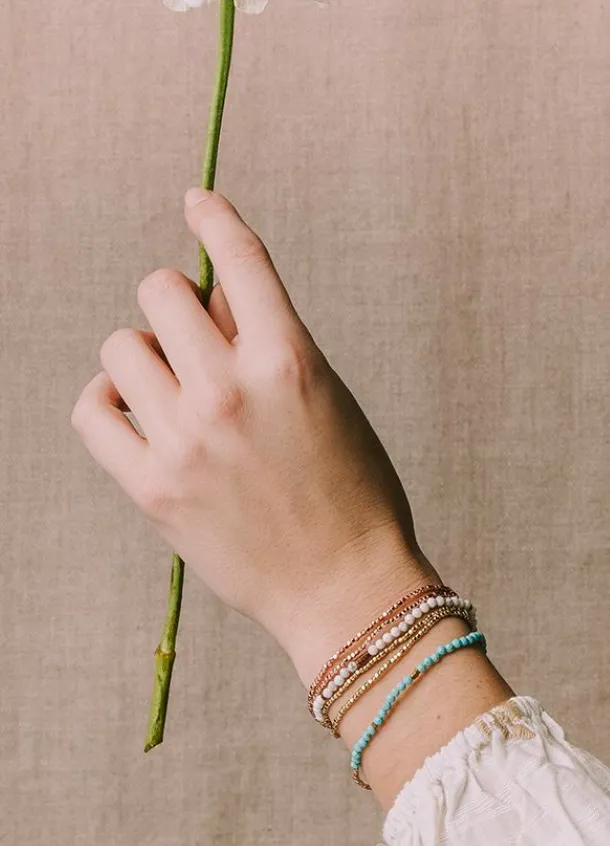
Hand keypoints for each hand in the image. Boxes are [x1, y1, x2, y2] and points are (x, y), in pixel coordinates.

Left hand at [71, 188, 437, 681]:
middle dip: (175, 304)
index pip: (240, 259)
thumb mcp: (326, 399)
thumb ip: (265, 343)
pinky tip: (134, 410)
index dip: (214, 217)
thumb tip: (204, 300)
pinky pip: (92, 409)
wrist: (344, 586)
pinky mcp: (153, 487)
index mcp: (290, 360)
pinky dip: (108, 399)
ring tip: (171, 386)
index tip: (198, 202)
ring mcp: (186, 440)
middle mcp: (232, 391)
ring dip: (145, 354)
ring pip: (121, 345)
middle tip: (193, 339)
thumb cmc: (352, 489)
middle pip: (158, 291)